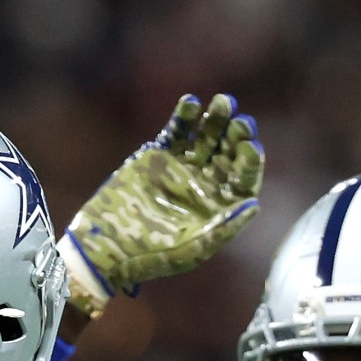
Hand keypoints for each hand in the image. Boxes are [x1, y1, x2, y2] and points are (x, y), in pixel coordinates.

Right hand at [57, 93, 263, 319]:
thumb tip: (254, 205)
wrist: (106, 247)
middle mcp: (204, 184)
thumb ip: (223, 230)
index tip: (250, 148)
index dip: (249, 163)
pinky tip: (191, 104)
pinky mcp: (157, 155)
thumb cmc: (151, 258)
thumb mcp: (190, 251)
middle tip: (240, 121)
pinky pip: (175, 132)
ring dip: (215, 119)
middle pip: (227, 153)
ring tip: (222, 102)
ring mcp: (182, 167)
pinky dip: (183, 117)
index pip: (242, 179)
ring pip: (205, 137)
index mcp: (218, 207)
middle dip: (235, 135)